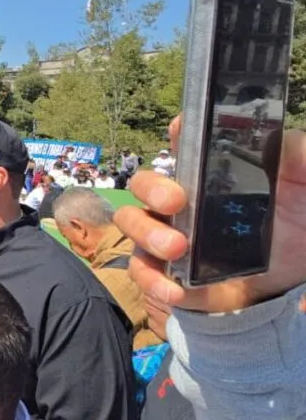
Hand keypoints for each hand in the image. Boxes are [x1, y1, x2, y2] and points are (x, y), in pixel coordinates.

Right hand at [115, 116, 305, 312]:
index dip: (180, 133)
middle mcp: (180, 198)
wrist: (287, 284)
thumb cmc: (293, 226)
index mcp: (210, 172)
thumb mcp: (305, 187)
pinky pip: (139, 268)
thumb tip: (280, 139)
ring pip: (131, 221)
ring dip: (146, 233)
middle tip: (175, 202)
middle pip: (144, 181)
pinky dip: (151, 277)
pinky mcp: (165, 269)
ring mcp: (166, 232)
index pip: (186, 142)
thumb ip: (298, 158)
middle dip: (152, 189)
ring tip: (176, 249)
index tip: (182, 131)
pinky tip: (175, 288)